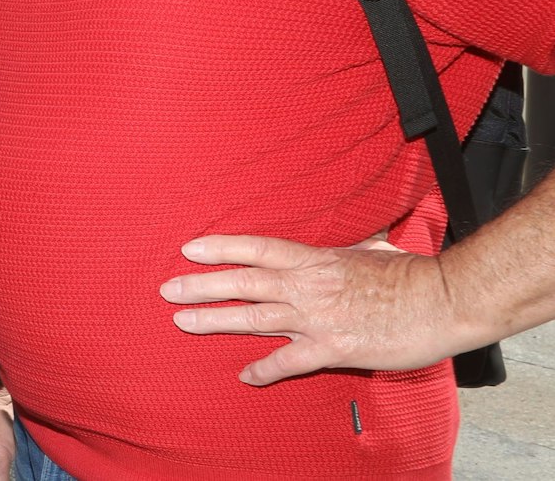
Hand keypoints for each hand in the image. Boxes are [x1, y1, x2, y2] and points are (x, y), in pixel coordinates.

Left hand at [161, 234, 473, 385]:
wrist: (444, 301)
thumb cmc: (411, 274)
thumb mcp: (371, 248)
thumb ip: (348, 246)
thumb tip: (349, 237)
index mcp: (315, 258)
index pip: (256, 248)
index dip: (220, 247)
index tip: (189, 248)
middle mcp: (308, 285)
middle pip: (243, 282)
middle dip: (201, 284)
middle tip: (168, 288)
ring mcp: (317, 318)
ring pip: (254, 318)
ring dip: (215, 319)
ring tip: (182, 321)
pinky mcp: (333, 348)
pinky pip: (289, 361)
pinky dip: (264, 369)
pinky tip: (245, 375)